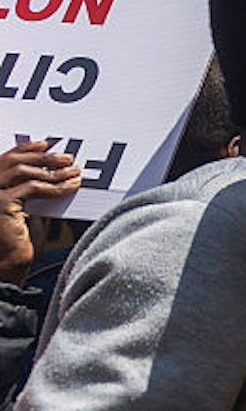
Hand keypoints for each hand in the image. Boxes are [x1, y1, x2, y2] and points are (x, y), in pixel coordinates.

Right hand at [0, 141, 81, 283]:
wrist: (7, 265)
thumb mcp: (28, 208)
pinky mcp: (1, 204)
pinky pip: (34, 188)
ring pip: (26, 172)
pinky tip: (70, 187)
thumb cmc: (17, 240)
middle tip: (68, 159)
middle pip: (15, 161)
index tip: (46, 144)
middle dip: (44, 157)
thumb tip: (58, 172)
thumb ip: (35, 190)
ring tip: (74, 173)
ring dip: (54, 171)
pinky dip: (55, 187)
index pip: (6, 159)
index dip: (26, 148)